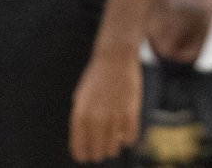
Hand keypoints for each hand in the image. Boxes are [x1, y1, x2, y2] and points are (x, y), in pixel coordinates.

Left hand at [68, 46, 140, 161]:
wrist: (115, 57)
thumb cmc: (96, 78)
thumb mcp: (80, 99)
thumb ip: (81, 122)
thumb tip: (85, 145)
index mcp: (79, 115)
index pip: (80, 151)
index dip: (84, 154)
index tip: (88, 152)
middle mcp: (96, 118)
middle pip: (97, 154)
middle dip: (98, 151)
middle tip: (101, 142)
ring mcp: (114, 116)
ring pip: (113, 149)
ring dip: (113, 145)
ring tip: (112, 133)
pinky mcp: (131, 113)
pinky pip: (130, 140)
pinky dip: (127, 138)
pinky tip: (123, 128)